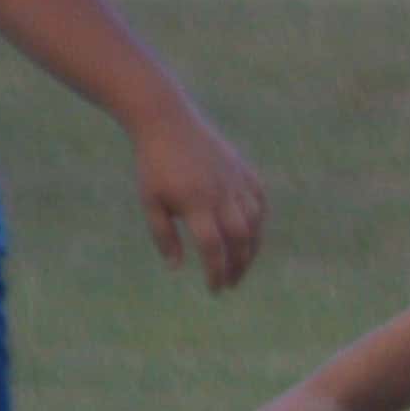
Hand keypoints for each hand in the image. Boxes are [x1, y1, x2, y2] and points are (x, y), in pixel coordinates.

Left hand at [131, 110, 266, 292]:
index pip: (213, 248)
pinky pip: (259, 202)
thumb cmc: (153, 165)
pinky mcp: (243, 170)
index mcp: (195, 203)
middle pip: (240, 240)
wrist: (167, 120)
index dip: (216, 273)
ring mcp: (236, 180)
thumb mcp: (150, 202)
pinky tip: (251, 234)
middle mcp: (221, 194)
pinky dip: (259, 222)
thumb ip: (164, 236)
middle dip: (239, 266)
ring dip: (252, 248)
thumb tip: (177, 268)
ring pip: (255, 223)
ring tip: (242, 263)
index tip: (215, 290)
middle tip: (231, 283)